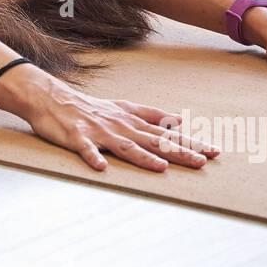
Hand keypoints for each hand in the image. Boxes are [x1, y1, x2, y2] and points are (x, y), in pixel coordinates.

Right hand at [0, 67, 220, 172]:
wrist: (52, 98)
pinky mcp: (78, 137)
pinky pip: (87, 149)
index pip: (167, 132)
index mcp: (132, 119)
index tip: (214, 151)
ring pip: (126, 146)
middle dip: (179, 151)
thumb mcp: (124, 108)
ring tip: (162, 168)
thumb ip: (151, 115)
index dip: (191, 141)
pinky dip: (94, 157)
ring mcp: (100, 131)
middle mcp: (121, 125)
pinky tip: (101, 168)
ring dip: (144, 157)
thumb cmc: (90, 107)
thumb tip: (179, 121)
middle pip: (154, 140)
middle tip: (203, 161)